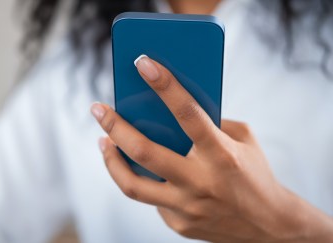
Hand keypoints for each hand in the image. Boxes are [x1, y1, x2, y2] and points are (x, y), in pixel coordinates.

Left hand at [91, 55, 332, 241]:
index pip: (188, 113)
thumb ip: (211, 123)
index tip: (142, 62)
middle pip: (145, 152)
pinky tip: (142, 170)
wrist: (269, 228)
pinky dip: (144, 179)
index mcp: (222, 154)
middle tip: (98, 109)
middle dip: (115, 126)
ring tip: (104, 141)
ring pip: (133, 185)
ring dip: (111, 160)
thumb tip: (169, 108)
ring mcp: (187, 208)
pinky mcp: (178, 224)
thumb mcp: (242, 140)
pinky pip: (152, 198)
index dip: (164, 86)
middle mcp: (201, 182)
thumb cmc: (254, 174)